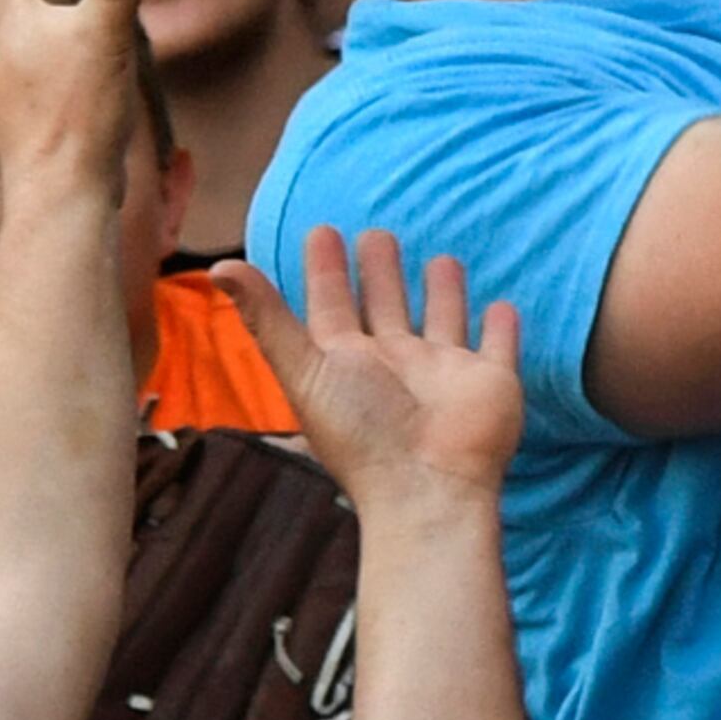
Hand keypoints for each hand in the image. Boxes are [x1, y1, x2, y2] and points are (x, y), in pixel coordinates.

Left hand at [213, 227, 522, 515]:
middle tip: (376, 233)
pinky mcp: (489, 382)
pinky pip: (497, 347)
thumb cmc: (360, 432)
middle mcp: (394, 366)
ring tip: (442, 258)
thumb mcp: (305, 369)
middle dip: (380, 273)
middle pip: (386, 309)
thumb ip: (267, 318)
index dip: (324, 271)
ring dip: (442, 293)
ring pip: (442, 322)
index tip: (322, 231)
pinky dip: (502, 328)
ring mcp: (443, 374)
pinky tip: (502, 305)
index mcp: (348, 363)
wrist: (428, 488)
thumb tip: (218, 266)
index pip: (331, 306)